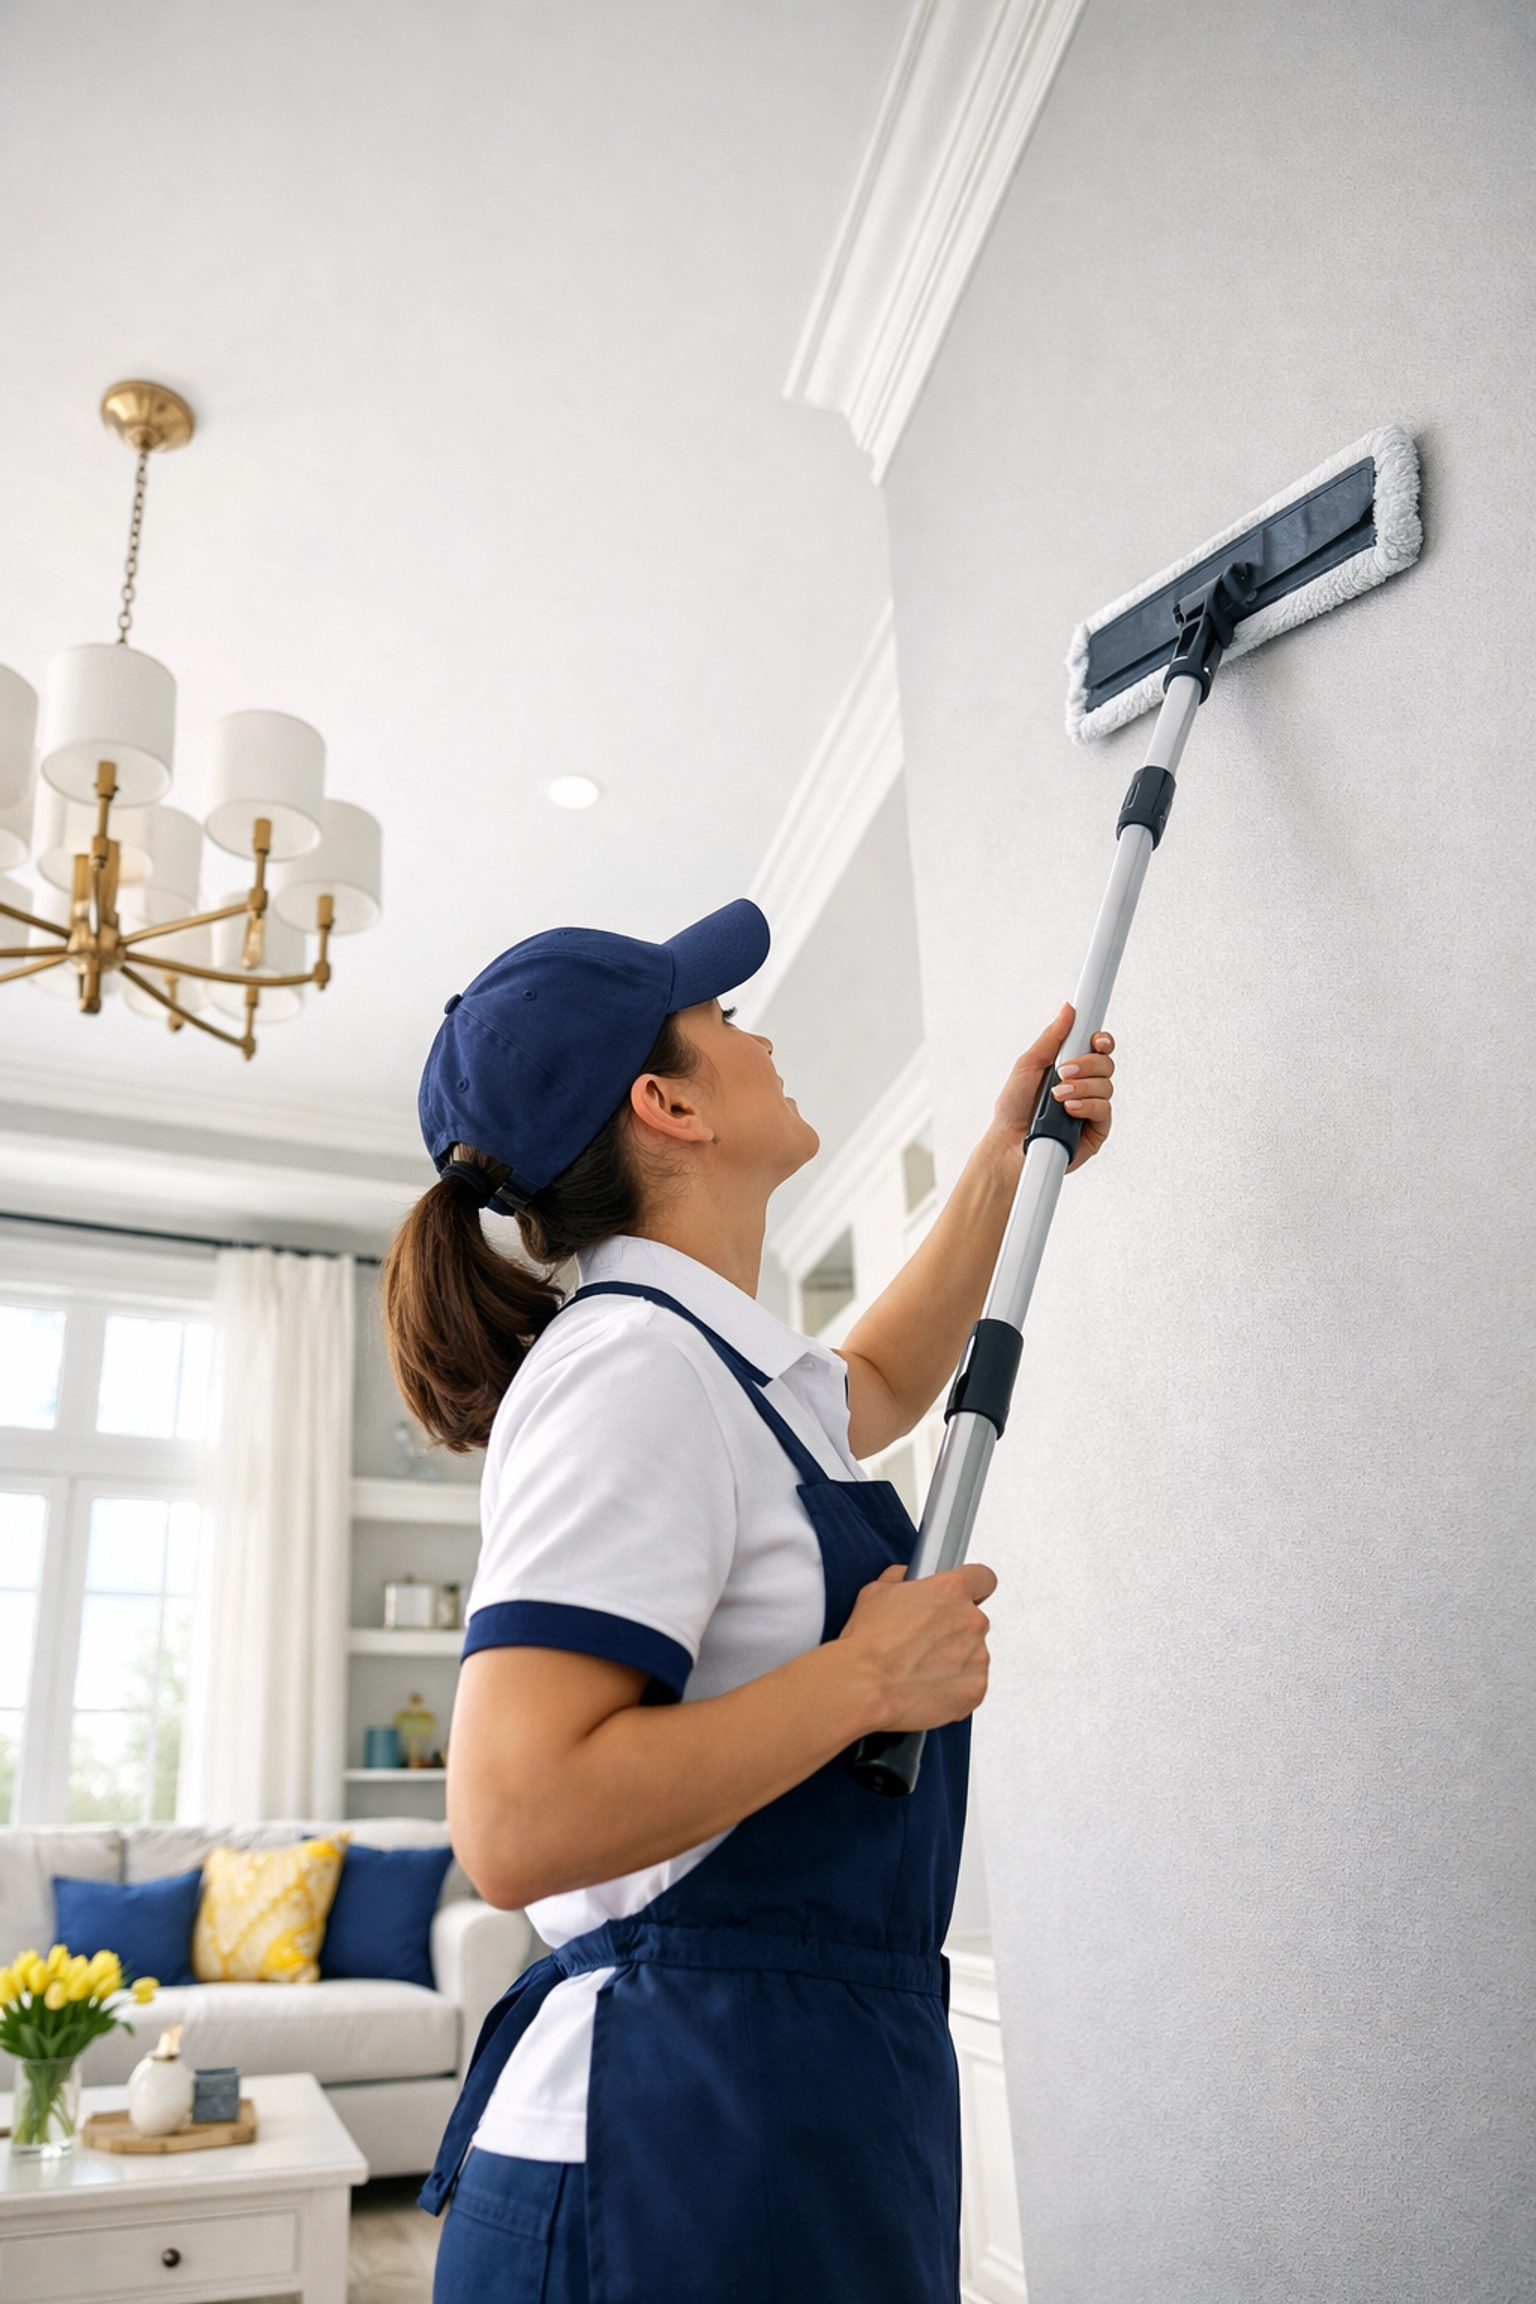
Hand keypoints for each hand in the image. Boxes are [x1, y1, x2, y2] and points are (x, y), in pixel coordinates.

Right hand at [837, 1562, 996, 1731]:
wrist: (864, 1686)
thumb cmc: (868, 1643)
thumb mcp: (876, 1591)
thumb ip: (903, 1580)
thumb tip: (907, 1579)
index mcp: (951, 1590)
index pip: (983, 1578)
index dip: (973, 1587)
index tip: (964, 1596)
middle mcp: (970, 1621)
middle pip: (974, 1621)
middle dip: (954, 1629)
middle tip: (924, 1641)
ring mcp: (977, 1657)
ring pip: (974, 1655)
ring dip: (955, 1660)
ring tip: (920, 1668)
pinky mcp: (975, 1689)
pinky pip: (971, 1685)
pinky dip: (954, 1688)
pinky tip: (927, 1687)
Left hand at [990, 1001, 1114, 1173]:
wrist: (1008, 1143)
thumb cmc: (1013, 1108)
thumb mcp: (1028, 1065)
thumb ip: (1051, 1038)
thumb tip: (1068, 1009)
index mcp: (1072, 1067)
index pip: (1098, 1048)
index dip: (1101, 1041)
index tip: (1095, 1040)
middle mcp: (1085, 1085)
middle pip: (1107, 1063)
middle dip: (1087, 1065)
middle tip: (1063, 1073)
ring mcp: (1092, 1107)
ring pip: (1107, 1086)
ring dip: (1082, 1087)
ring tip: (1058, 1097)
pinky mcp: (1097, 1130)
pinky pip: (1105, 1110)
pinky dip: (1087, 1106)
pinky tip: (1069, 1111)